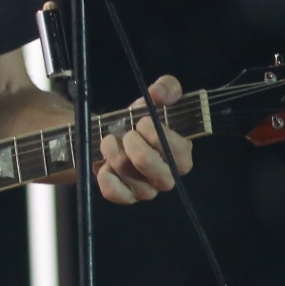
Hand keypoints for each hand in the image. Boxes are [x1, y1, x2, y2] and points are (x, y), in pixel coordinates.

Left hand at [96, 75, 193, 204]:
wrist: (110, 136)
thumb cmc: (136, 122)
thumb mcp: (151, 101)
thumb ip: (166, 89)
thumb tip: (160, 91)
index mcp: (180, 155)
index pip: (179, 152)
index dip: (158, 135)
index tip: (143, 122)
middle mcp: (166, 176)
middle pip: (152, 167)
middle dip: (133, 145)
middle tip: (126, 133)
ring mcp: (147, 190)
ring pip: (129, 176)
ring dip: (113, 153)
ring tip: (110, 141)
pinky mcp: (126, 196)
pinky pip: (115, 193)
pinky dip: (106, 178)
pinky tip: (104, 166)